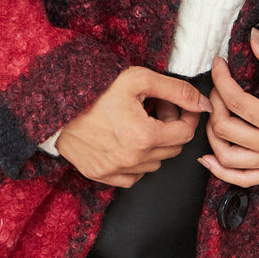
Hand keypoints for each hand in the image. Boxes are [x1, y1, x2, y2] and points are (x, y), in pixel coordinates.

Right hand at [56, 67, 210, 187]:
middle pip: (172, 149)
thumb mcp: (138, 80)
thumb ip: (176, 90)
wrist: (56, 105)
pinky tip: (125, 140)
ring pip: (154, 163)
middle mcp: (133, 160)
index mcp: (144, 137)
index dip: (187, 116)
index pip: (185, 133)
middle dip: (170, 127)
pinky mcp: (101, 177)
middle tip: (156, 108)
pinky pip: (133, 176)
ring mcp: (116, 172)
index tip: (179, 105)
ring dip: (154, 144)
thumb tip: (203, 103)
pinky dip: (136, 161)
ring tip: (139, 121)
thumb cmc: (97, 90)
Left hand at [200, 29, 258, 186]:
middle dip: (214, 105)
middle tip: (217, 90)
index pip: (236, 101)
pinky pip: (239, 179)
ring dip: (212, 135)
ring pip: (226, 157)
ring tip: (214, 117)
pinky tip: (208, 157)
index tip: (218, 65)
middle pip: (225, 129)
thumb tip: (255, 38)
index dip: (221, 80)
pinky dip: (219, 171)